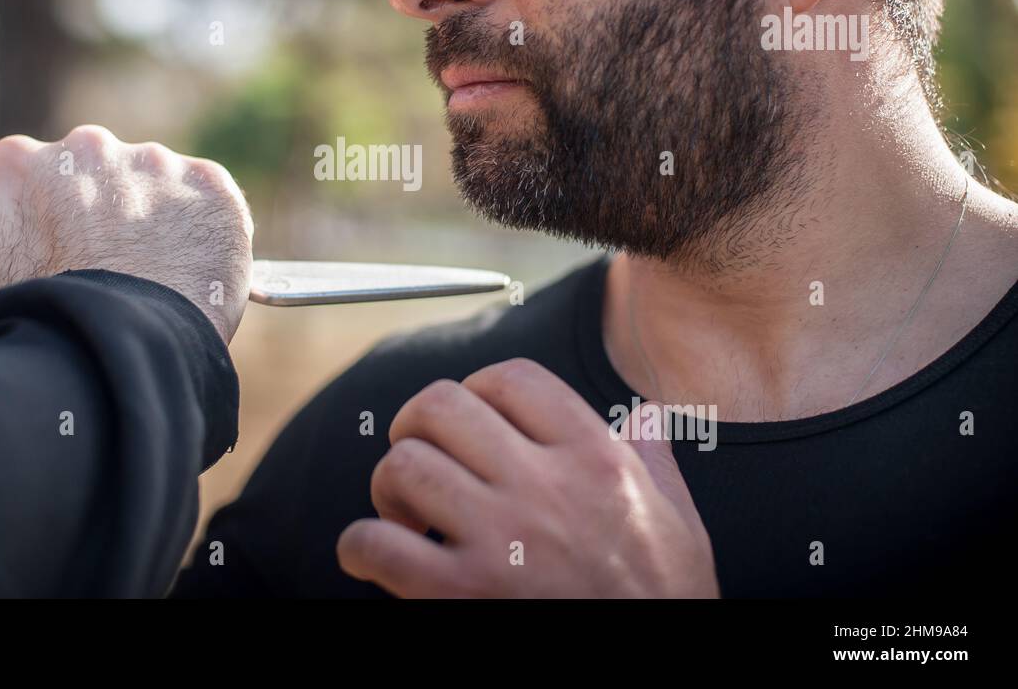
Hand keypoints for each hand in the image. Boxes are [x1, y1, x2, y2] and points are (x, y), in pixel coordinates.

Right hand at [0, 125, 253, 346]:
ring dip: (154, 226)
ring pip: (155, 190)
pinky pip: (208, 204)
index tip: (59, 270)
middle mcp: (89, 146)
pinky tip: (187, 275)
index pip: (35, 186)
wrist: (114, 354)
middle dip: (101, 222)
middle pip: (97, 182)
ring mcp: (156, 163)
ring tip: (150, 284)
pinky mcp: (213, 187)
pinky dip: (202, 233)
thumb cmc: (25, 329)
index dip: (46, 232)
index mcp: (22, 162)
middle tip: (108, 281)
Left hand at [336, 358, 718, 597]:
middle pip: (442, 405)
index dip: (478, 390)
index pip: (512, 379)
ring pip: (403, 465)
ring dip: (389, 487)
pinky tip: (375, 557)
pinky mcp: (460, 596)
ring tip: (406, 516)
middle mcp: (545, 488)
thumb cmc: (663, 602)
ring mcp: (500, 541)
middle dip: (417, 425)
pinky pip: (374, 543)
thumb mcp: (677, 524)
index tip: (473, 424)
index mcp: (596, 460)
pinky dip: (360, 546)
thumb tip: (640, 416)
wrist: (655, 675)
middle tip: (424, 460)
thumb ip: (652, 461)